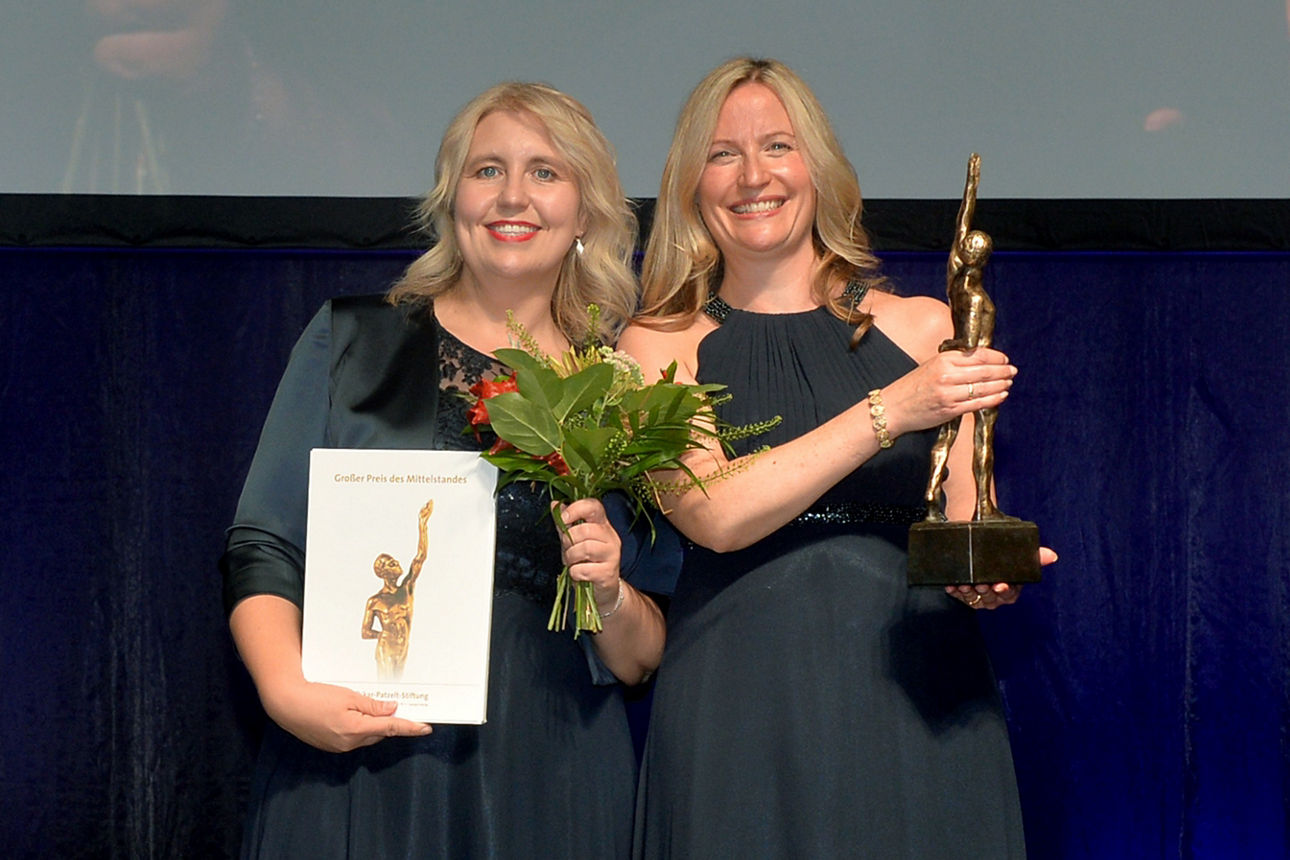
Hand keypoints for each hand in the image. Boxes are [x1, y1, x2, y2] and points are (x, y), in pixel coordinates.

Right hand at [261, 676, 431, 752]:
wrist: (286, 704)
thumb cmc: (315, 696)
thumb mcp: (348, 696)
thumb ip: (372, 705)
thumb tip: (392, 710)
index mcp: (356, 729)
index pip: (390, 728)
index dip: (409, 727)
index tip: (426, 728)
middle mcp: (349, 742)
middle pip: (379, 732)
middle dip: (389, 722)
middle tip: (398, 707)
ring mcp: (339, 746)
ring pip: (366, 735)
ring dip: (373, 724)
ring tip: (371, 708)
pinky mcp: (330, 745)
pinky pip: (353, 738)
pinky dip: (359, 727)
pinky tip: (354, 715)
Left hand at [558, 498, 622, 612]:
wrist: (602, 590)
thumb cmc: (586, 562)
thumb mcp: (573, 541)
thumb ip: (565, 523)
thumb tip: (555, 504)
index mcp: (602, 525)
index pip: (594, 506)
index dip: (577, 508)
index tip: (563, 518)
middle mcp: (610, 537)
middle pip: (586, 529)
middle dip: (569, 541)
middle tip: (567, 550)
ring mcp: (612, 555)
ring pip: (586, 548)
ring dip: (571, 558)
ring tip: (573, 563)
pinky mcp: (609, 572)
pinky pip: (584, 569)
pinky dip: (575, 573)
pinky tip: (578, 574)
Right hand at [879, 347, 1015, 437]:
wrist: (893, 407)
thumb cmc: (913, 387)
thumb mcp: (931, 366)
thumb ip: (954, 363)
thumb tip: (981, 361)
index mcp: (943, 360)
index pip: (977, 355)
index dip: (996, 357)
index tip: (1005, 359)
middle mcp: (946, 375)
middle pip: (984, 371)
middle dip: (1002, 371)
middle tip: (1013, 371)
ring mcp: (948, 394)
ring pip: (983, 387)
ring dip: (1000, 385)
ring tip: (1009, 383)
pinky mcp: (950, 410)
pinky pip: (977, 403)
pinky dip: (992, 399)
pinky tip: (1001, 396)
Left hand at [946, 546, 1057, 609]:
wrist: (977, 540)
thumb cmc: (999, 551)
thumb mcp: (1015, 552)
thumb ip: (1034, 556)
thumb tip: (1052, 556)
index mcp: (1010, 588)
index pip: (1010, 593)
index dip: (1004, 590)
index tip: (1000, 585)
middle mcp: (995, 595)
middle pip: (991, 597)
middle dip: (985, 591)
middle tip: (979, 584)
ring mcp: (979, 596)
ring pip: (974, 599)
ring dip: (968, 593)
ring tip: (964, 584)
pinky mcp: (963, 594)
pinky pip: (958, 596)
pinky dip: (954, 592)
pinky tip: (951, 585)